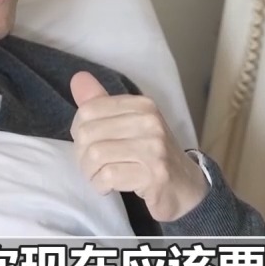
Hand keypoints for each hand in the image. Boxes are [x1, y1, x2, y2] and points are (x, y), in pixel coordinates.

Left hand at [69, 71, 208, 222]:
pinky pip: (109, 176)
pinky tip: (109, 187)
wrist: (186, 186)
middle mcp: (150, 122)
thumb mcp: (129, 123)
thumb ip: (101, 103)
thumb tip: (78, 78)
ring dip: (90, 172)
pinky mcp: (155, 175)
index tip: (89, 145)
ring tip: (99, 177)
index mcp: (142, 105)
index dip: (79, 131)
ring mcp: (155, 148)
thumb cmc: (152, 154)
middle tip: (92, 166)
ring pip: (96, 155)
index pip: (89, 110)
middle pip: (88, 134)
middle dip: (82, 155)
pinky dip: (101, 185)